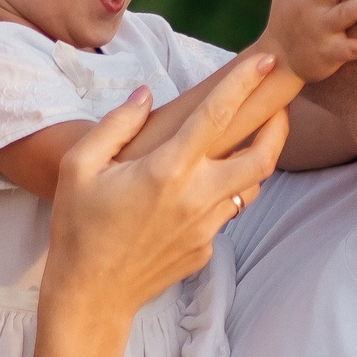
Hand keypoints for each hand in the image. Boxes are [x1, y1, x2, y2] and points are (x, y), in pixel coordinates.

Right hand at [44, 61, 288, 323]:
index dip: (244, 83)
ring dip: (254, 162)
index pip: (217, 115)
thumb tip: (146, 95)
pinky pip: (226, 215)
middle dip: (278, 127)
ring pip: (250, 188)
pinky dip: (224, 195)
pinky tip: (202, 189)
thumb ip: (116, 124)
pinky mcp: (206, 249)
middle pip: (262, 158)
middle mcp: (196, 198)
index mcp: (166, 170)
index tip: (264, 61)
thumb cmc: (78, 227)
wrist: (89, 295)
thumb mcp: (78, 166)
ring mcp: (206, 228)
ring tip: (246, 144)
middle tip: (278, 107)